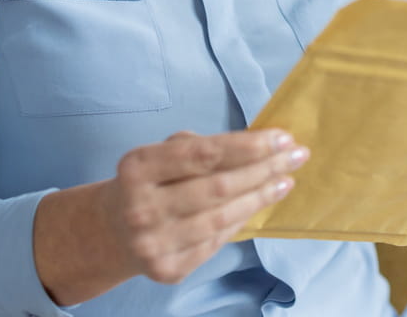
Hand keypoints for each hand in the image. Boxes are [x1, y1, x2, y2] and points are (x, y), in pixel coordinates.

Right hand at [34, 129, 307, 303]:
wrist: (110, 232)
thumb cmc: (149, 182)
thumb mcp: (160, 154)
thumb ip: (202, 148)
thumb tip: (262, 144)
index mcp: (137, 168)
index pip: (203, 154)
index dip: (248, 145)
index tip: (282, 137)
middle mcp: (141, 208)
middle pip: (218, 187)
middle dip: (264, 169)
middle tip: (296, 156)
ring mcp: (153, 244)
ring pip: (222, 218)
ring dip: (261, 197)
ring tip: (285, 180)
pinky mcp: (167, 270)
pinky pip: (216, 241)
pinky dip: (241, 220)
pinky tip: (259, 203)